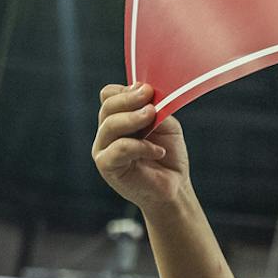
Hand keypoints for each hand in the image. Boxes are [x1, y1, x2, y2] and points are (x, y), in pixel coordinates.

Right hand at [93, 83, 190, 213]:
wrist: (174, 186)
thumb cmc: (168, 154)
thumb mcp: (166, 124)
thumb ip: (155, 108)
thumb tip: (144, 91)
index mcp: (118, 118)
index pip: (109, 95)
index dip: (126, 90)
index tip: (148, 91)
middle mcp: (106, 132)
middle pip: (107, 106)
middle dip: (129, 100)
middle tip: (150, 102)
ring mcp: (103, 149)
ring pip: (110, 125)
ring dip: (133, 119)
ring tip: (153, 118)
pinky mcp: (106, 166)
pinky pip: (118, 148)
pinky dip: (140, 146)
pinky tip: (157, 151)